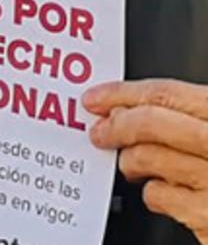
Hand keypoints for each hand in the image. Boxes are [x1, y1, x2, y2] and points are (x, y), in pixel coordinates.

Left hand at [88, 79, 207, 239]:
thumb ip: (191, 118)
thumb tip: (130, 108)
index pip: (168, 94)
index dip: (124, 92)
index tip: (98, 97)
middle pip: (152, 123)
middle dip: (117, 126)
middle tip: (100, 132)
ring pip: (148, 159)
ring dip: (131, 161)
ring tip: (134, 165)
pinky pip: (161, 196)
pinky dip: (154, 193)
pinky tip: (164, 193)